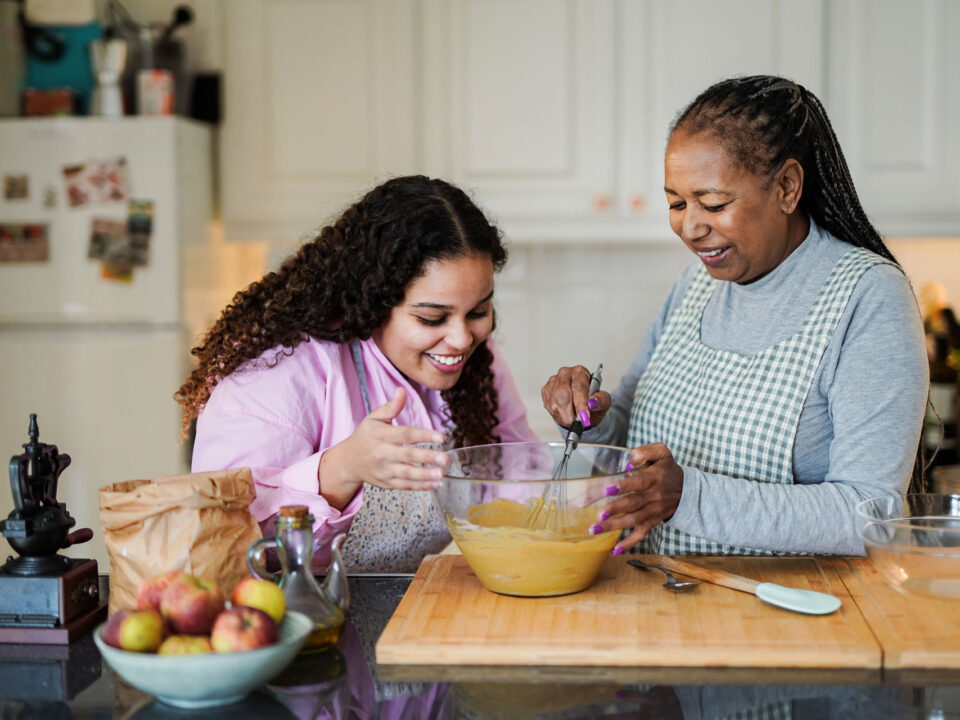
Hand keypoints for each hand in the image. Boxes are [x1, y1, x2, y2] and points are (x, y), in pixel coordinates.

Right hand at [320, 388, 448, 505]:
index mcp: (381, 435)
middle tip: (445, 458)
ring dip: (425, 475)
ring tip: (441, 474)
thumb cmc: (365, 437)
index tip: (441, 437)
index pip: (405, 434)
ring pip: (406, 474)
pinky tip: (435, 484)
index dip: (424, 435)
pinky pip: (405, 486)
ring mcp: (384, 470)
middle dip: (427, 457)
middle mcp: (382, 453)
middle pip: (407, 455)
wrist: (348, 461)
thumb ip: (390, 406)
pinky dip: (421, 486)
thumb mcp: (374, 418)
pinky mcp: (386, 483)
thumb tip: (402, 391)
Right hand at [541, 365, 610, 429]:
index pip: (578, 388)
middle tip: (574, 423)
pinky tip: (564, 413)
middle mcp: (565, 374)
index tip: (584, 416)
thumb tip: (593, 402)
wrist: (582, 406)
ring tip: (571, 419)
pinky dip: (556, 414)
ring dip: (563, 415)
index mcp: (580, 372)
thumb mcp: (603, 401)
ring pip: (554, 402)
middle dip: (568, 412)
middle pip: (562, 394)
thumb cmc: (593, 401)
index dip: (581, 404)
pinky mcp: (546, 390)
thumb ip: (600, 401)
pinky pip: (548, 405)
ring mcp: (553, 381)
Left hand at [589, 443, 682, 553]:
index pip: (638, 483)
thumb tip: (630, 460)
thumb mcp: (662, 452)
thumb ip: (645, 452)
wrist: (687, 490)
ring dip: (613, 526)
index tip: (607, 489)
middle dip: (613, 510)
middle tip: (597, 514)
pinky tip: (615, 550)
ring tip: (594, 529)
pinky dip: (629, 544)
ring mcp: (653, 512)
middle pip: (631, 504)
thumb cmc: (667, 470)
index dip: (623, 487)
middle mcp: (653, 497)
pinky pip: (641, 535)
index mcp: (654, 478)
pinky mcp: (652, 522)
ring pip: (632, 521)